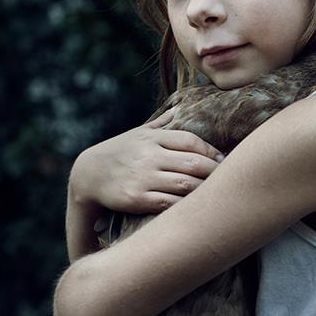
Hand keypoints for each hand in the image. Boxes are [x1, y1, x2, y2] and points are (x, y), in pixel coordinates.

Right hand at [69, 109, 224, 215]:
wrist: (87, 175)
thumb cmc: (119, 153)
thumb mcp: (137, 134)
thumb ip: (160, 124)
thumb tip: (179, 107)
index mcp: (152, 138)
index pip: (191, 141)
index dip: (210, 152)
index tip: (223, 160)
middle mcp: (149, 156)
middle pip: (193, 163)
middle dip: (214, 172)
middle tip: (228, 179)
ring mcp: (143, 178)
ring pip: (185, 184)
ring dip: (204, 190)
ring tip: (217, 195)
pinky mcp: (137, 198)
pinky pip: (169, 203)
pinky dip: (186, 206)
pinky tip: (196, 209)